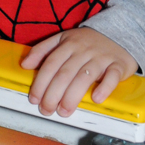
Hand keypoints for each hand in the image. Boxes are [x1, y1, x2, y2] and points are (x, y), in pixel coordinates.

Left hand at [21, 27, 136, 118]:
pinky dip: (104, 88)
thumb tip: (24, 64)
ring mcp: (101, 57)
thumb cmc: (87, 42)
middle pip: (65, 74)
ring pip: (85, 77)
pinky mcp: (118, 65)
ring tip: (64, 111)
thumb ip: (42, 50)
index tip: (34, 99)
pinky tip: (96, 98)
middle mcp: (83, 50)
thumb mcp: (63, 39)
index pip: (51, 64)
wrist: (120, 33)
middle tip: (46, 110)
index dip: (40, 83)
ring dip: (72, 96)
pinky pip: (112, 76)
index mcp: (68, 44)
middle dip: (53, 94)